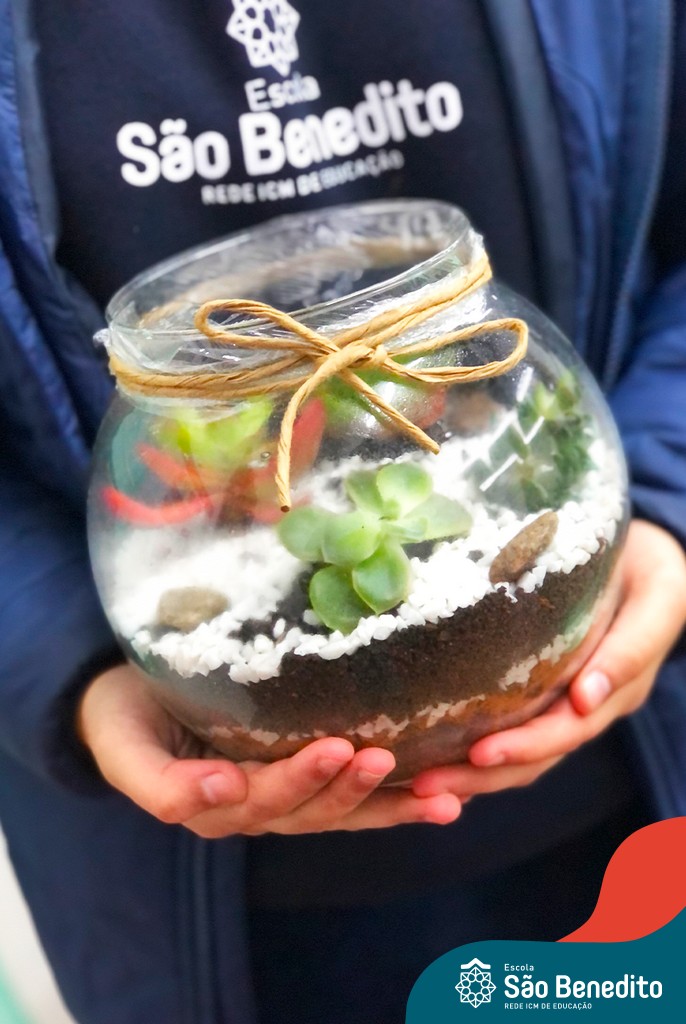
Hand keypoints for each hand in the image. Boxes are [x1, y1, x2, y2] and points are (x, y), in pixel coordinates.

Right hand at [77, 665, 459, 836]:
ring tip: (442, 796)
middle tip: (386, 757)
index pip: (270, 799)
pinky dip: (399, 800)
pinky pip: (355, 794)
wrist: (129, 704)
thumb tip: (222, 792)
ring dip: (393, 805)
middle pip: (315, 809)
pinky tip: (443, 795)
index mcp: (218, 806)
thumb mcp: (127, 751)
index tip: (336, 748)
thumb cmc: (127, 721)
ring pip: (346, 810)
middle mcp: (259, 806)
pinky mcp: (307, 771)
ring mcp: (287, 793)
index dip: (304, 779)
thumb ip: (161, 784)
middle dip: (352, 788)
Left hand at [413, 519, 685, 801]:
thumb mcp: (660, 597)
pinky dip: (471, 750)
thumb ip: (632, 647)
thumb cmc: (655, 571)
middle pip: (534, 755)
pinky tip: (429, 755)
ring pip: (518, 752)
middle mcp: (588, 707)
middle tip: (426, 783)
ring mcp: (565, 702)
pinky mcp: (541, 689)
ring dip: (470, 772)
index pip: (567, 730)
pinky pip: (508, 726)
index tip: (480, 752)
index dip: (526, 745)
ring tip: (419, 782)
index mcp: (616, 691)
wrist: (643, 557)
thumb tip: (585, 699)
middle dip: (481, 772)